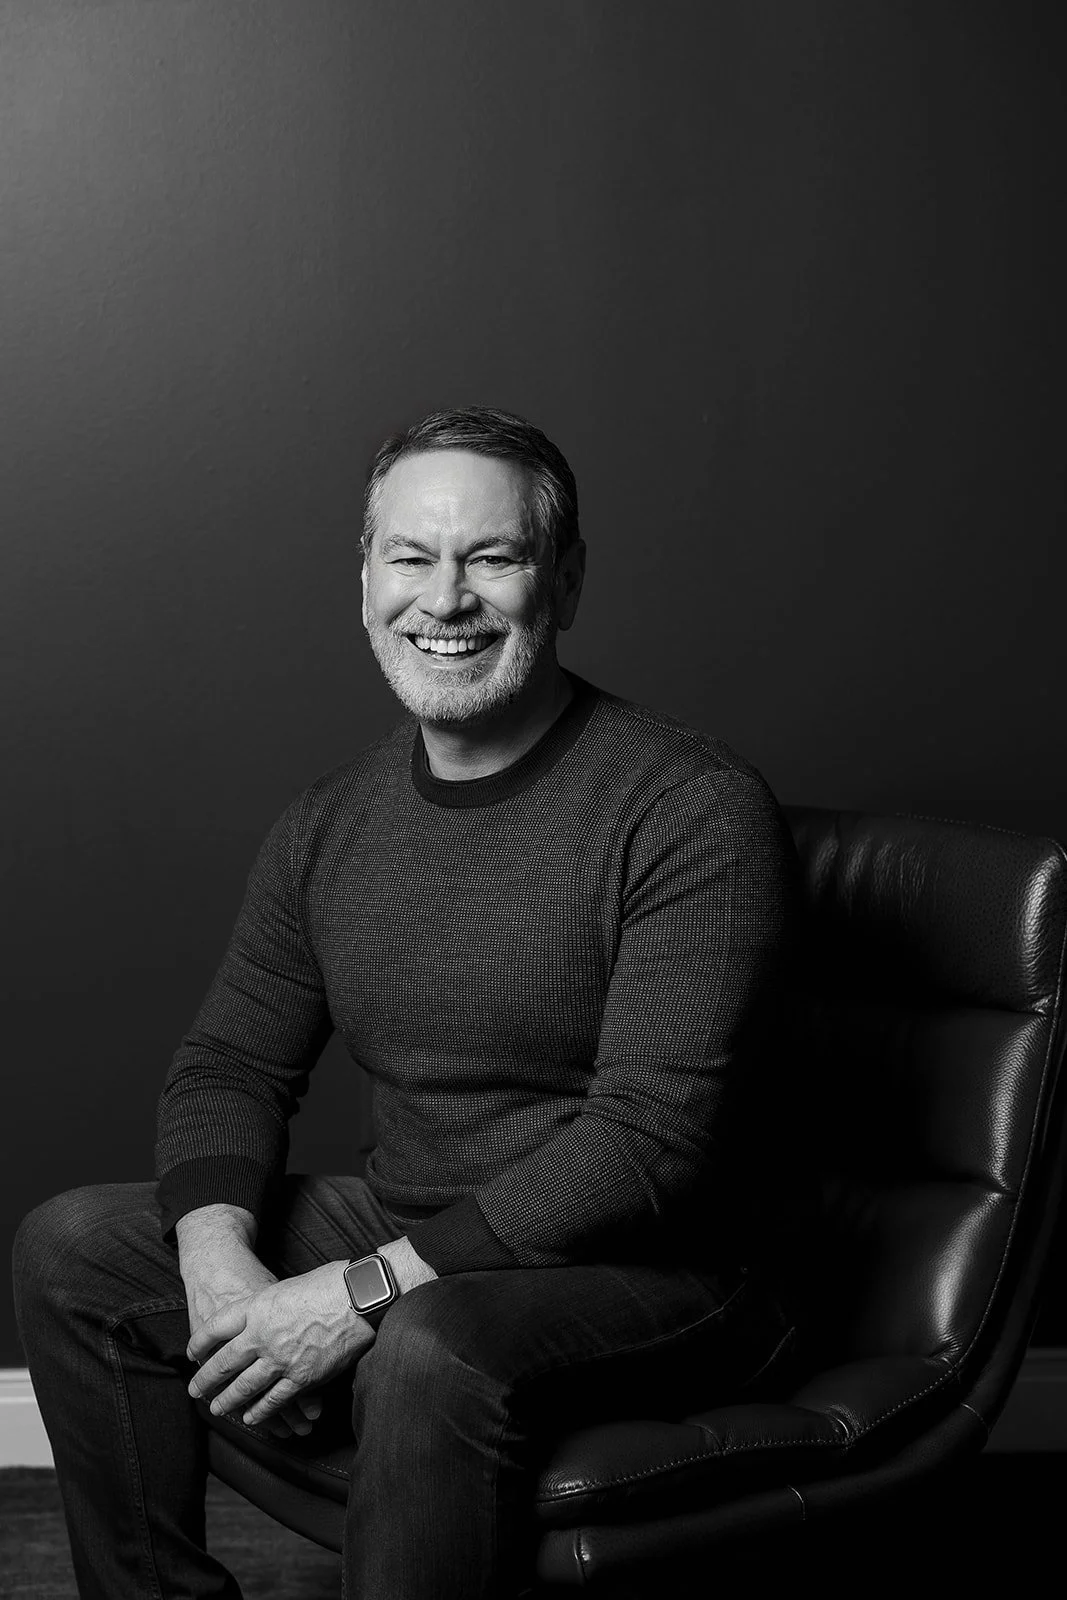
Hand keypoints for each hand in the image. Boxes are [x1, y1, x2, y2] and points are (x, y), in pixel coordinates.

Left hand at [187, 1261, 372, 1430]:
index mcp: (256, 1307)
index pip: (216, 1327)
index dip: (201, 1341)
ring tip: (217, 1408)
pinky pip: (274, 1400)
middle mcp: (261, 1335)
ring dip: (228, 1400)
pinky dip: (261, 1412)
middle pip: (223, 1362)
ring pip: (244, 1387)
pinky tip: (251, 1418)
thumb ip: (269, 1307)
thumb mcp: (287, 1286)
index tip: (192, 1351)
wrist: (360, 1296)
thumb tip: (263, 1319)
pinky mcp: (301, 1378)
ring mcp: (280, 1359)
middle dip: (206, 1379)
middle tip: (194, 1389)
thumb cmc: (330, 1282)